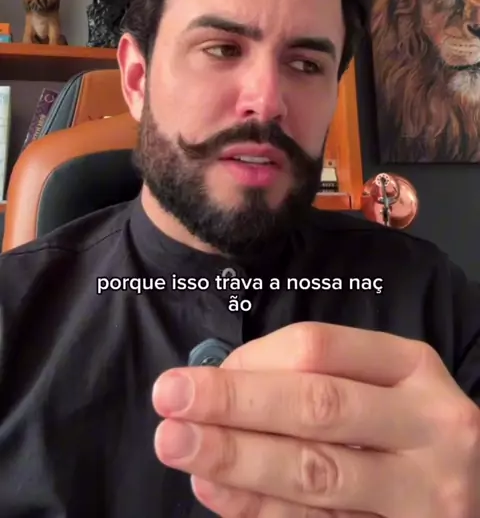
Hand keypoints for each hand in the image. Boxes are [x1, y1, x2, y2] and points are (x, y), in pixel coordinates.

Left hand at [152, 322, 479, 516]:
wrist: (479, 490)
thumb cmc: (412, 429)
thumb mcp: (383, 385)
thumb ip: (318, 378)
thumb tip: (222, 382)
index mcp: (412, 367)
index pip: (320, 349)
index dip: (249, 360)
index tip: (192, 377)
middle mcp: (428, 424)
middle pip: (317, 404)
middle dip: (234, 401)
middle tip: (168, 400)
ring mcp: (424, 492)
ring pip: (318, 472)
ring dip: (237, 459)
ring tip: (178, 446)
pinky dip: (263, 512)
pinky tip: (218, 493)